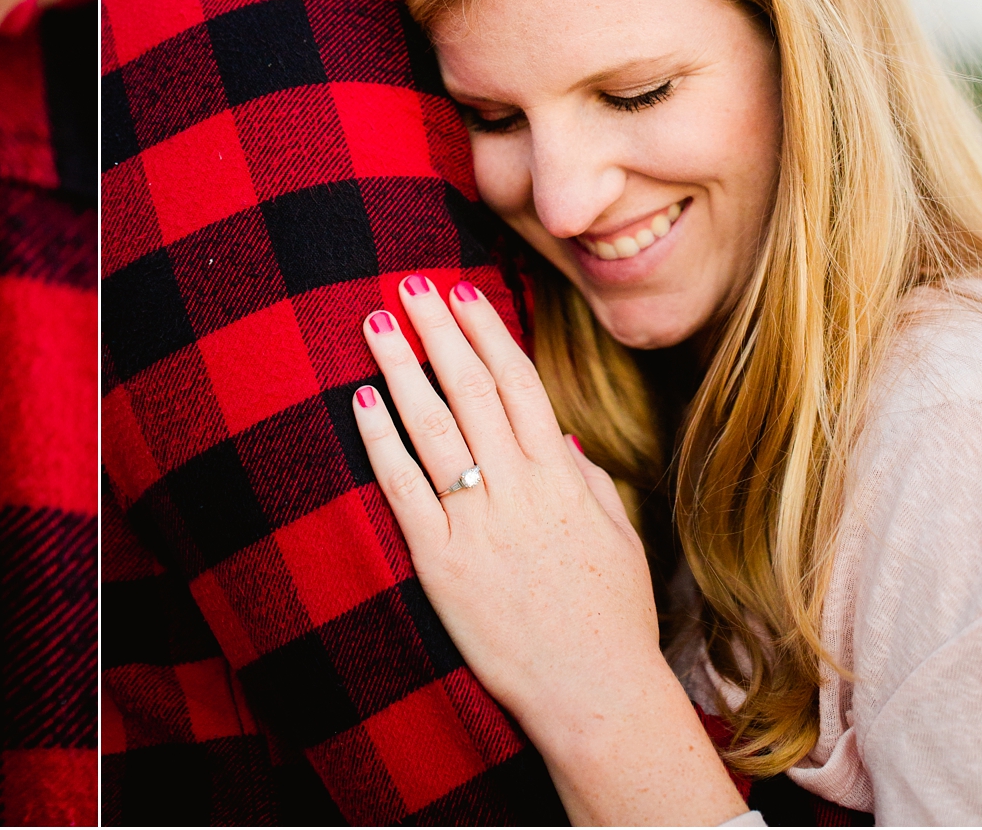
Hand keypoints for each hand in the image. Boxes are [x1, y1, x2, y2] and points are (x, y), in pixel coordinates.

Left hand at [351, 278, 744, 826]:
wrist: (595, 696)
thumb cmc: (613, 620)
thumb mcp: (620, 537)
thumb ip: (588, 479)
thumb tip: (561, 432)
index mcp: (564, 478)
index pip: (518, 384)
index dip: (486, 331)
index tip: (460, 292)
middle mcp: (519, 491)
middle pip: (470, 391)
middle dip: (438, 331)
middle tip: (409, 285)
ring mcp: (478, 524)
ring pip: (433, 428)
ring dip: (402, 370)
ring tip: (376, 324)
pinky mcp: (441, 562)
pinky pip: (404, 489)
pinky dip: (381, 442)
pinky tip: (361, 402)